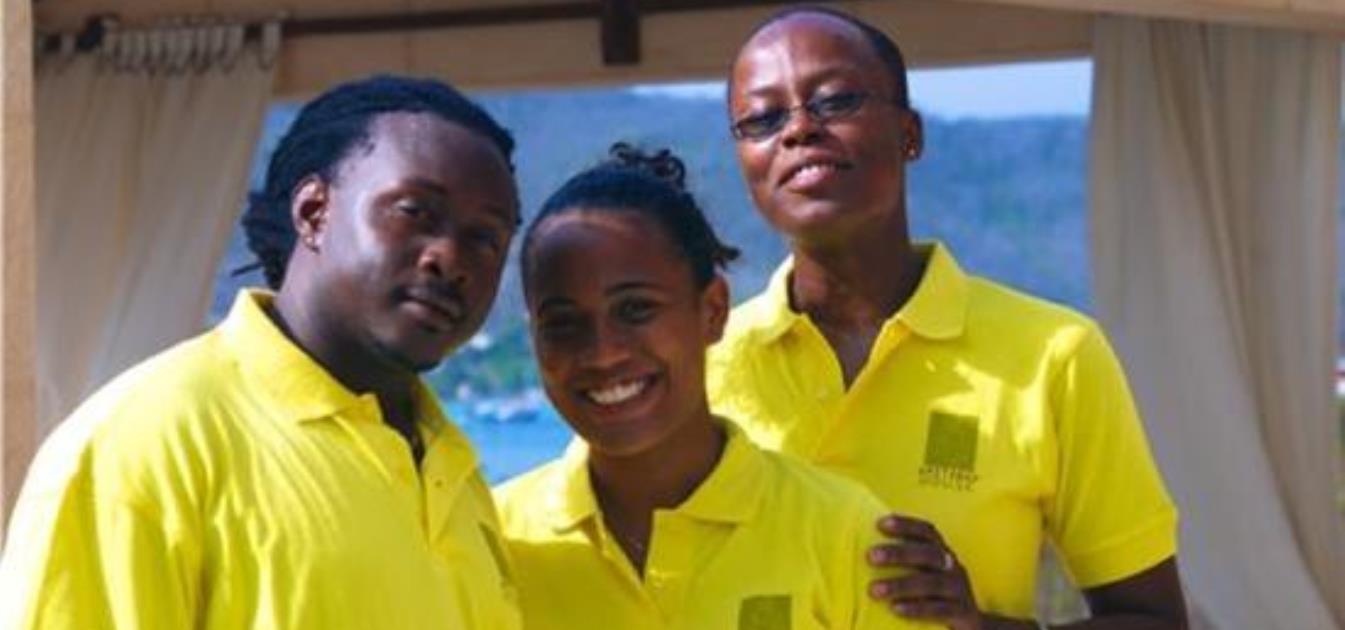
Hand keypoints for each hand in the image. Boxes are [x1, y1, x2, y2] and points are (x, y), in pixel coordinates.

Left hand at [868, 514, 981, 629]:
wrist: (974, 626)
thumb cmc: (936, 595)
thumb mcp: (925, 573)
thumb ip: (904, 561)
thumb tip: (864, 551)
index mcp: (942, 552)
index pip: (927, 531)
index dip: (905, 525)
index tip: (880, 523)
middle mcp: (952, 567)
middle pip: (928, 554)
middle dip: (898, 553)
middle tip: (870, 556)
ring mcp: (959, 590)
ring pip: (931, 583)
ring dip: (901, 585)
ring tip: (873, 590)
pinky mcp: (963, 614)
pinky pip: (940, 610)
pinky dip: (917, 608)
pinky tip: (895, 609)